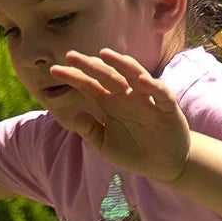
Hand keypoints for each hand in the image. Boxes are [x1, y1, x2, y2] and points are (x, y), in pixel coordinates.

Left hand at [45, 48, 193, 180]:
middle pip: (107, 75)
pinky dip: (153, 85)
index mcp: (110, 102)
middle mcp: (127, 96)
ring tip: (105, 54)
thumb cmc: (134, 152)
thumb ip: (90, 131)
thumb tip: (76, 116)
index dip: (73, 77)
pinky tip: (141, 81)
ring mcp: (147, 100)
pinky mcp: (167, 108)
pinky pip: (160, 93)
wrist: (164, 166)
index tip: (54, 71)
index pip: (89, 85)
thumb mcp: (106, 145)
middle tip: (71, 55)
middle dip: (90, 65)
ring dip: (121, 64)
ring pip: (133, 75)